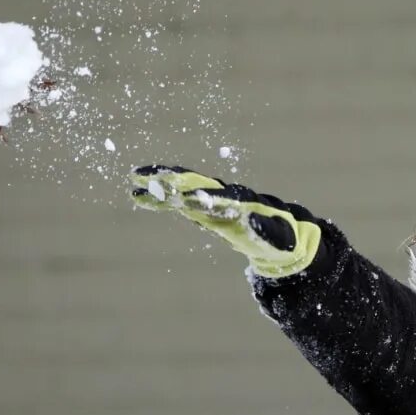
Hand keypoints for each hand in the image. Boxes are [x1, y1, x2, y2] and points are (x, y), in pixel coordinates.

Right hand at [129, 165, 323, 278]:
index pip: (223, 196)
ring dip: (161, 184)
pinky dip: (160, 199)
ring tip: (135, 180)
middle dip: (176, 180)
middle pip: (198, 183)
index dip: (207, 196)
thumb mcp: (279, 237)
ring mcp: (212, 200)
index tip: (189, 197)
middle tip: (152, 176)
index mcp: (243, 201)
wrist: (276, 233)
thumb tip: (254, 219)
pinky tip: (139, 196)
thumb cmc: (280, 237)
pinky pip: (177, 200)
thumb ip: (268, 229)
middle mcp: (224, 195)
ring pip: (184, 187)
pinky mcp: (202, 208)